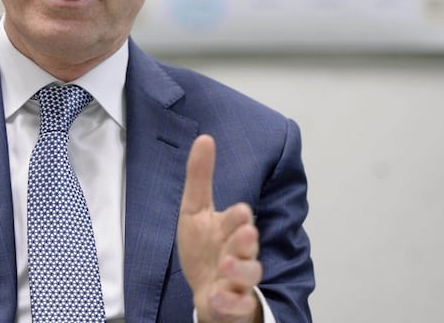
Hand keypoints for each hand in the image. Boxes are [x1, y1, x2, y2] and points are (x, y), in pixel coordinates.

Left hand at [178, 135, 262, 322]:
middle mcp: (239, 254)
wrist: (208, 292)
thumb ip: (200, 177)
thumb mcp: (195, 211)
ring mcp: (238, 281)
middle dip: (245, 241)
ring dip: (240, 270)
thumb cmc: (205, 248)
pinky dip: (231, 303)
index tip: (241, 211)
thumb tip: (205, 137)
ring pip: (248, 275)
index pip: (236, 221)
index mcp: (230, 229)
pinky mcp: (235, 305)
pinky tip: (218, 298)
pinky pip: (238, 307)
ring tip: (227, 265)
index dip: (237, 217)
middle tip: (246, 233)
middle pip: (247, 247)